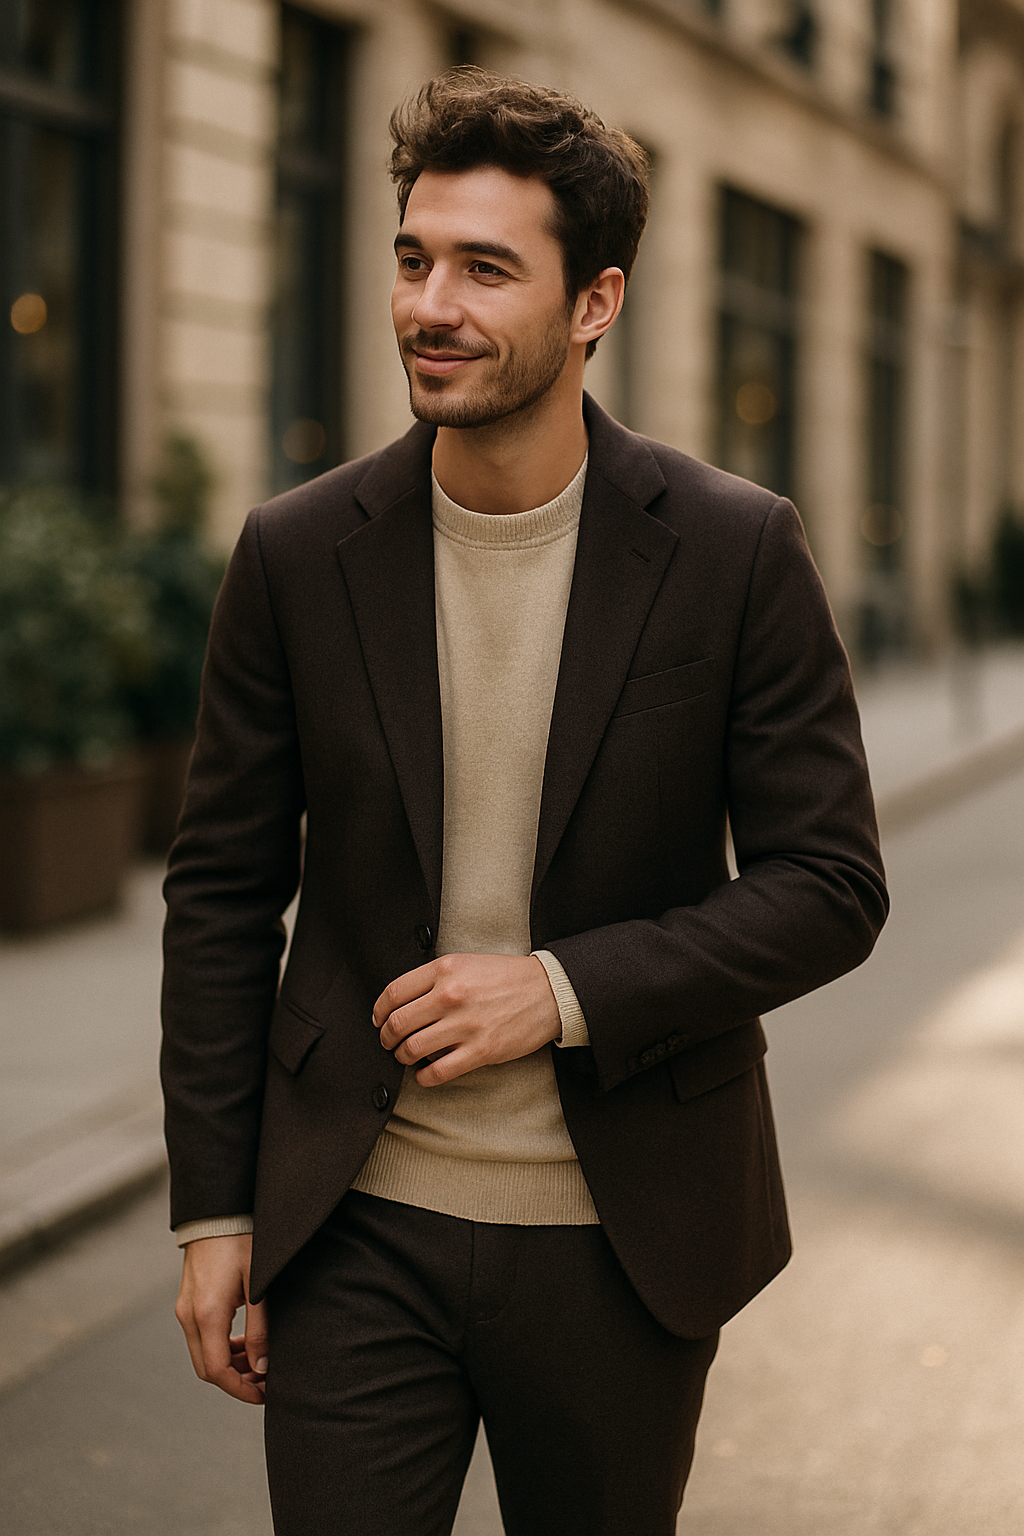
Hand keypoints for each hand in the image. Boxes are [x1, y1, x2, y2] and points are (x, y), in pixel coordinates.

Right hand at [175, 1233, 267, 1404]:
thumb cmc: (241, 1243)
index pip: (217, 1371)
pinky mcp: (187, 1302)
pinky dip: (220, 1348)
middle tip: (264, 1383)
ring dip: (228, 1365)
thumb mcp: (258, 1285)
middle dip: (235, 1382)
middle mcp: (189, 1316)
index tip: (263, 1395)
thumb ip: (259, 1329)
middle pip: (206, 1368)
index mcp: (207, 1314)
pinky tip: (243, 1343)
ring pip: (202, 1354)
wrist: (216, 1213)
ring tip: (258, 1362)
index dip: (240, 1389)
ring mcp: (184, 1309)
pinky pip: (200, 1337)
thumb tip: (261, 1367)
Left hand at [373, 953, 560, 1085]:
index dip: (379, 1011)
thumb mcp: (466, 962)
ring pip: (412, 1049)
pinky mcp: (481, 1051)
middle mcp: (451, 995)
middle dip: (387, 1038)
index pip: (393, 993)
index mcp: (445, 969)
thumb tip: (402, 1003)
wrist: (548, 991)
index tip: (379, 1020)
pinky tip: (424, 1073)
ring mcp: (465, 1025)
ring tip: (408, 1056)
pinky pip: (437, 1072)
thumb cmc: (505, 977)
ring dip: (403, 1057)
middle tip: (389, 1042)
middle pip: (397, 1023)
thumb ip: (433, 978)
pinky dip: (423, 1077)